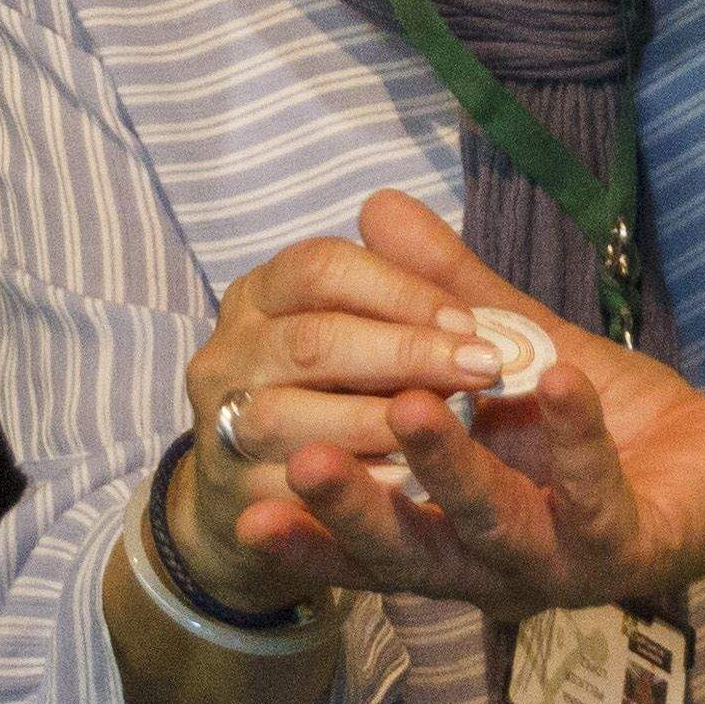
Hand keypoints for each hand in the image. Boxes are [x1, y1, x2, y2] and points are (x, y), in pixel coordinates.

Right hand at [179, 228, 523, 612]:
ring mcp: (223, 428)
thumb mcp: (370, 329)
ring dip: (375, 421)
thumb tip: (386, 204)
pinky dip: (349, 484)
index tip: (470, 320)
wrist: (261, 499)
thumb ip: (397, 276)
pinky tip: (406, 482)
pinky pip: (288, 492)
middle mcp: (229, 353)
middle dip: (404, 352)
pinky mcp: (234, 499)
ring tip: (444, 426)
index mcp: (263, 296)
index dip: (401, 290)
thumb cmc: (339, 396)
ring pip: (291, 418)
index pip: (321, 268)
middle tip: (481, 369)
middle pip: (311, 339)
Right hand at [230, 191, 704, 619]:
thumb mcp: (515, 349)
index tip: (252, 499)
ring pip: (497, 529)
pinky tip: (554, 380)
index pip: (372, 542)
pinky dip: (575, 438)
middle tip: (304, 459)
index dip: (313, 532)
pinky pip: (598, 496)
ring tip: (418, 406)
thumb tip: (376, 209)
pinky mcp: (636, 548)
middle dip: (359, 509)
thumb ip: (446, 295)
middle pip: (415, 553)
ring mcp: (569, 565)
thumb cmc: (617, 421)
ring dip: (455, 471)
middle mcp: (503, 568)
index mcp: (459, 536)